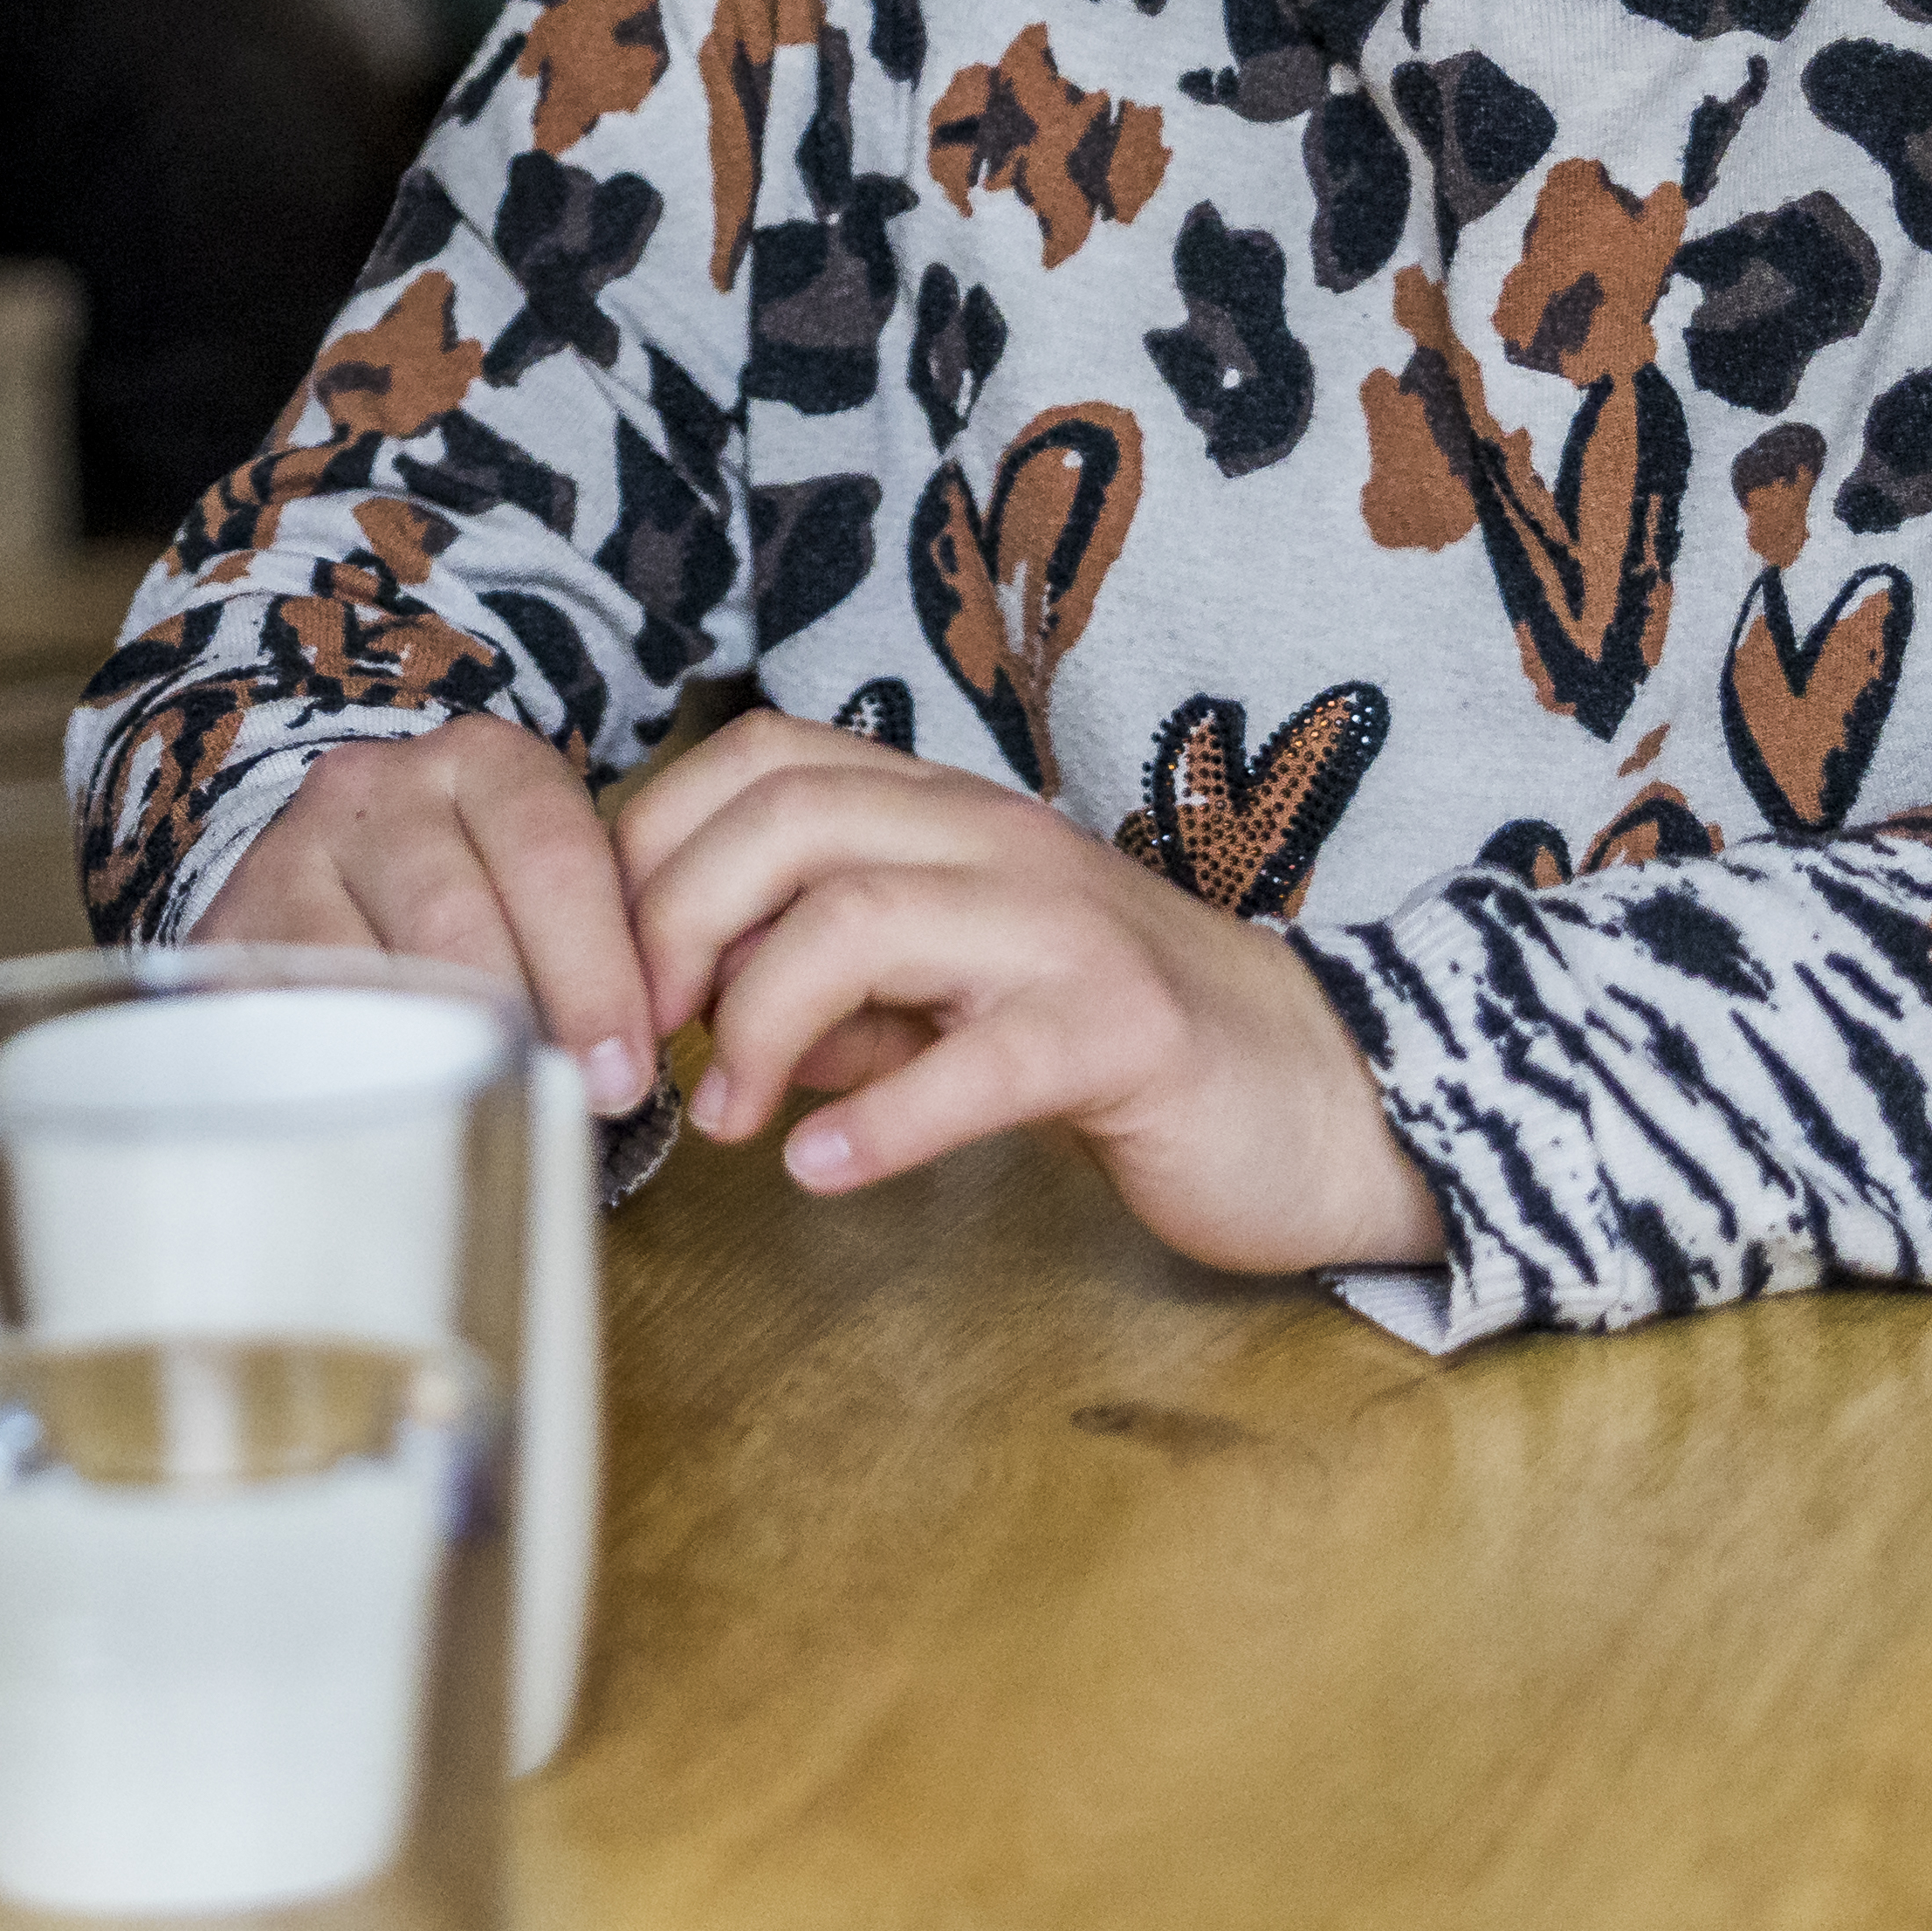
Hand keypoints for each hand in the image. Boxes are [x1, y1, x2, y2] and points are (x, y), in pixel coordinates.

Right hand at [212, 719, 661, 1114]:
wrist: (336, 875)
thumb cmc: (481, 903)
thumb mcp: (547, 892)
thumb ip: (599, 952)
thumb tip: (627, 1077)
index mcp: (484, 763)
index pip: (552, 855)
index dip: (595, 973)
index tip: (621, 1075)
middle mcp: (379, 788)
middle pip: (456, 916)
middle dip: (520, 1024)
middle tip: (563, 1110)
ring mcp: (292, 849)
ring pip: (366, 966)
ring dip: (431, 1056)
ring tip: (481, 1114)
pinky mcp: (230, 925)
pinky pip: (290, 1010)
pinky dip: (345, 1069)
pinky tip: (392, 1110)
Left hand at [614, 712, 1447, 1275]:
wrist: (1322, 1098)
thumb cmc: (1118, 1044)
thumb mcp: (951, 996)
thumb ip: (838, 987)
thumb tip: (696, 1005)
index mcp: (949, 817)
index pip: (764, 762)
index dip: (658, 846)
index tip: (609, 959)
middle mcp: (998, 843)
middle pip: (789, 821)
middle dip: (676, 924)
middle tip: (640, 1039)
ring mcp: (1064, 930)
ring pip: (862, 915)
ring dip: (760, 1019)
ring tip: (728, 1114)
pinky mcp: (1124, 1035)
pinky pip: (978, 1060)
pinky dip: (883, 1116)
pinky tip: (824, 1168)